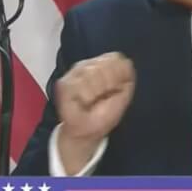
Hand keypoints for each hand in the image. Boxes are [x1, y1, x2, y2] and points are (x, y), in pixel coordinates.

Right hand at [55, 52, 134, 173]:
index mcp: (102, 65)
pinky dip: (86, 97)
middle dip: (109, 84)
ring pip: (91, 73)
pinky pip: (79, 84)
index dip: (119, 74)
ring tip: (93, 101)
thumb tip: (127, 61)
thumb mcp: (123, 94)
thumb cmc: (104, 113)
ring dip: (97, 92)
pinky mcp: (64, 83)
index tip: (117, 89)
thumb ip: (127, 76)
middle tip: (104, 97)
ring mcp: (74, 73)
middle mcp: (87, 65)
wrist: (87, 132)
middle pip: (104, 65)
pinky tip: (85, 102)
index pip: (114, 58)